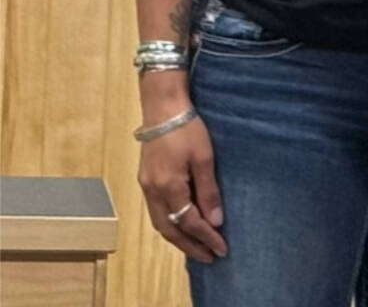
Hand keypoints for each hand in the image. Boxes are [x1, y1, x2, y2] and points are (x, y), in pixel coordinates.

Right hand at [137, 109, 226, 261]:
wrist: (162, 109)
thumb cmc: (188, 130)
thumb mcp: (204, 158)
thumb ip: (208, 191)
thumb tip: (215, 221)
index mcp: (169, 187)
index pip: (190, 222)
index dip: (206, 237)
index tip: (222, 248)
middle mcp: (153, 192)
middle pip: (170, 230)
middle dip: (190, 246)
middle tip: (210, 257)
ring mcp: (146, 187)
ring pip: (160, 223)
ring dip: (178, 239)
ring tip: (197, 248)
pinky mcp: (145, 181)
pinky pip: (156, 213)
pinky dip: (170, 225)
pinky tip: (181, 227)